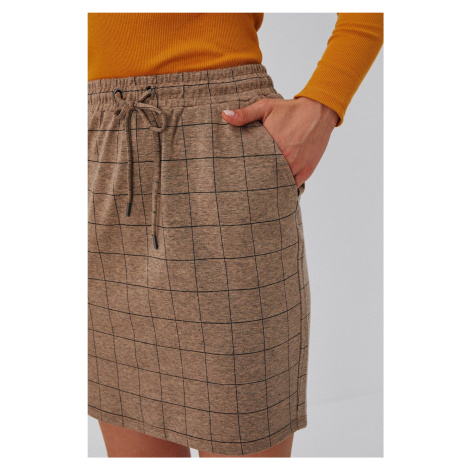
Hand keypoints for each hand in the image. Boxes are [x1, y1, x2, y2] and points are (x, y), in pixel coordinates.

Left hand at [221, 96, 338, 187]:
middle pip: (266, 177)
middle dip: (257, 181)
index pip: (254, 165)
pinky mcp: (307, 170)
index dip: (246, 171)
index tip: (239, 174)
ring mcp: (297, 167)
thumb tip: (224, 115)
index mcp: (273, 145)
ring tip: (258, 189)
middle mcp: (286, 158)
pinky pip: (293, 185)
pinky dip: (285, 187)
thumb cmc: (290, 109)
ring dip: (271, 185)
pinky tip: (276, 188)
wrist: (319, 110)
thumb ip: (245, 114)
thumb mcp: (266, 107)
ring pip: (279, 184)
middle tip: (246, 185)